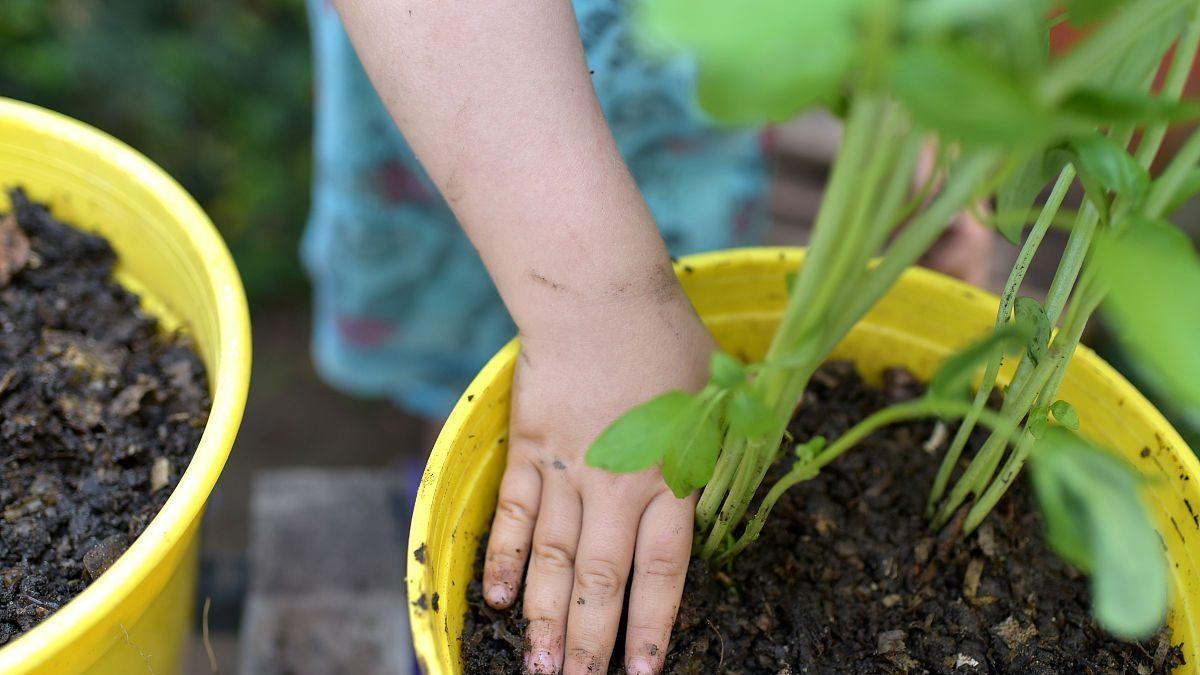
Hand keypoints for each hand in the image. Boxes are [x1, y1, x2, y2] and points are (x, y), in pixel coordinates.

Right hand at [482, 280, 713, 674]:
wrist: (600, 297)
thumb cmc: (668, 338)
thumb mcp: (718, 393)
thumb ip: (721, 446)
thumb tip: (741, 475)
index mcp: (670, 478)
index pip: (662, 571)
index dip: (651, 626)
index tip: (640, 672)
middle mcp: (618, 487)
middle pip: (602, 579)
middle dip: (590, 641)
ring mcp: (569, 472)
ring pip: (555, 558)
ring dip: (546, 616)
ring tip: (538, 665)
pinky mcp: (531, 450)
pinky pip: (514, 513)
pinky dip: (503, 557)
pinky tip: (494, 598)